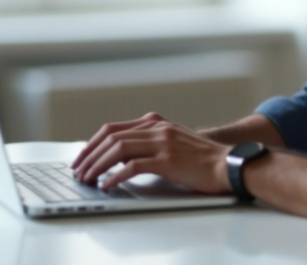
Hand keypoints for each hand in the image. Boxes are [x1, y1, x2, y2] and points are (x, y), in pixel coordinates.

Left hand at [70, 112, 231, 193]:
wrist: (228, 164)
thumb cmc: (201, 158)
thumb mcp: (171, 141)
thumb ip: (147, 143)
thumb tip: (116, 158)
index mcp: (155, 122)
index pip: (113, 128)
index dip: (93, 143)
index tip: (81, 158)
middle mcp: (157, 128)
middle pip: (111, 137)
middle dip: (89, 155)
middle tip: (78, 170)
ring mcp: (162, 142)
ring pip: (118, 149)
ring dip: (97, 165)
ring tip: (88, 178)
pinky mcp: (168, 160)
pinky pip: (134, 166)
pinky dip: (116, 176)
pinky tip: (108, 185)